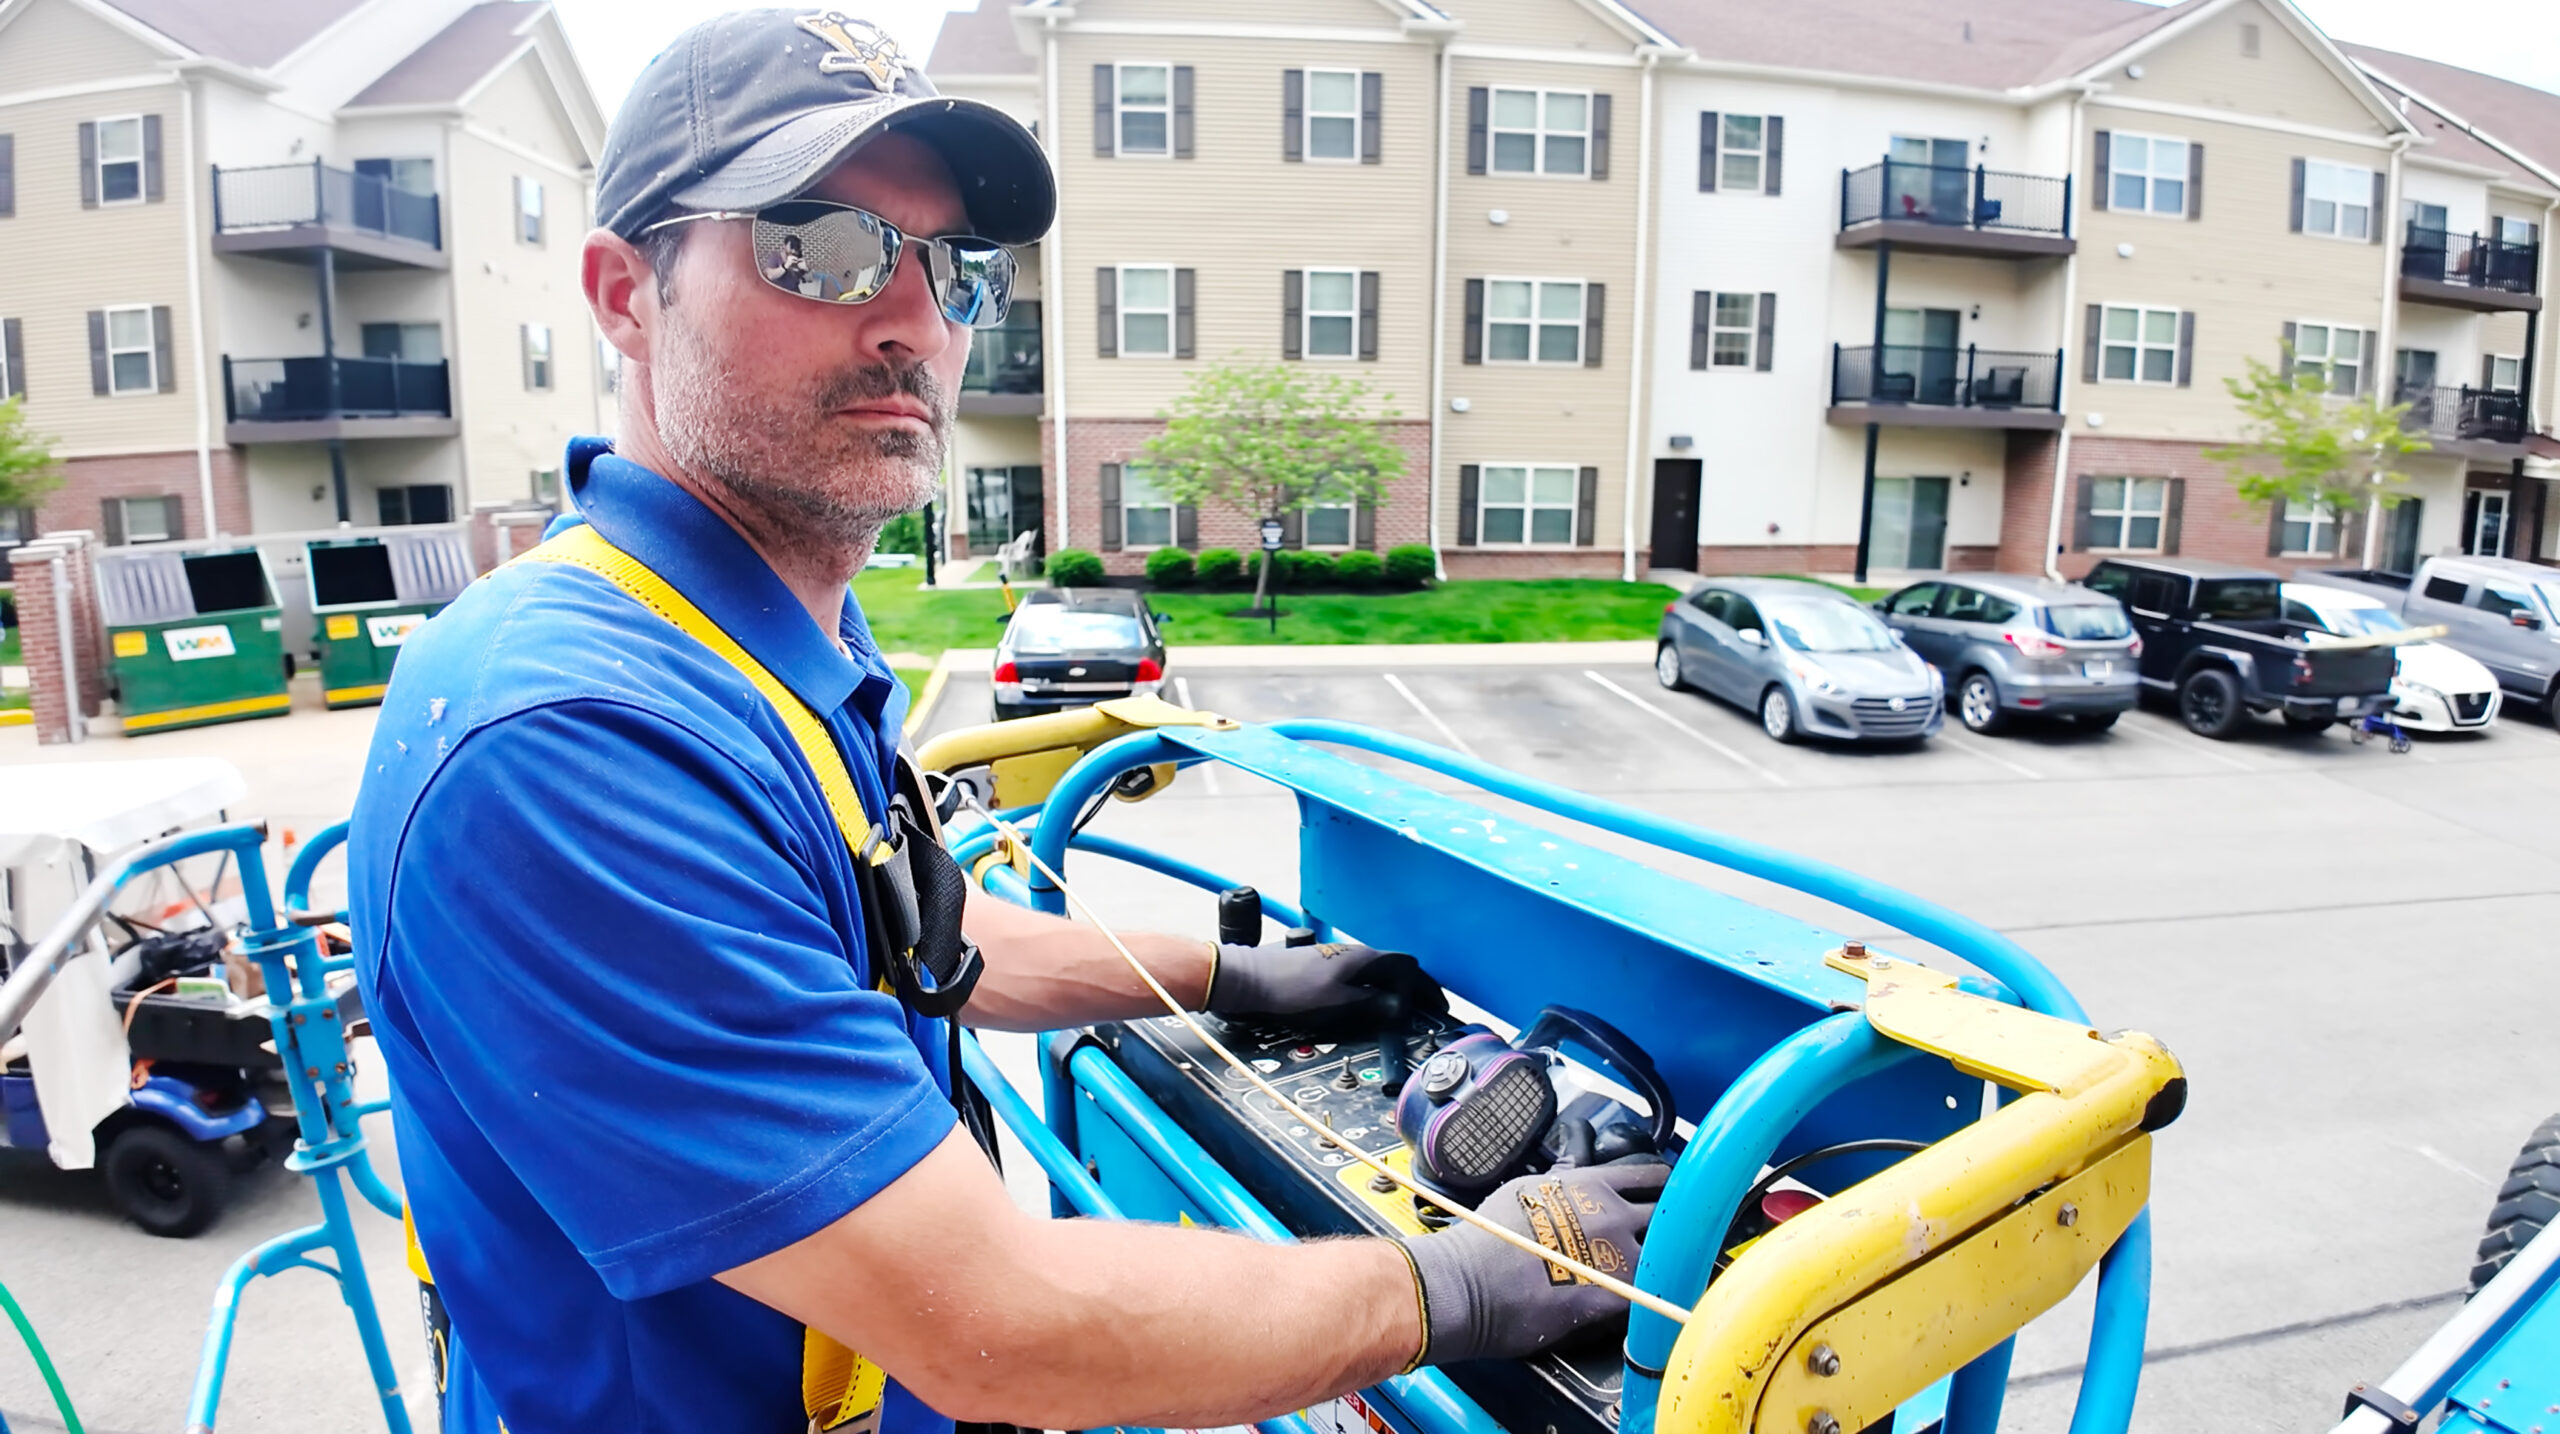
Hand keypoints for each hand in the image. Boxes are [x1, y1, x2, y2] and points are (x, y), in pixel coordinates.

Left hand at [1203, 942, 1447, 1029]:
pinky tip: (1369, 1002)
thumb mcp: (1337, 1004)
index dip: (1426, 987)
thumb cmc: (1289, 990)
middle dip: (1413, 987)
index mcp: (1363, 958)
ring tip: (1402, 1009)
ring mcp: (1337, 957)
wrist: (1248, 980)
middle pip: (1395, 967)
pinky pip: (1360, 976)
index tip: (1436, 1006)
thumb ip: (1372, 1005)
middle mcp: (1353, 952)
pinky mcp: (1322, 966)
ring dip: (1394, 989)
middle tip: (1424, 1009)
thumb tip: (1400, 1008)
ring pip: (1377, 971)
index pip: (1408, 966)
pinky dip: (1374, 989)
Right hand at [1395, 1160, 1667, 1365]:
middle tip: (1688, 1242)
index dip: (1670, 1189)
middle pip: (1671, 1215)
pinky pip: (1652, 1300)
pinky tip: (1669, 1312)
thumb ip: (1563, 1191)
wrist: (1464, 1284)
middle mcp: (1610, 1214)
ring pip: (1669, 1258)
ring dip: (1676, 1268)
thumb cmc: (1484, 1239)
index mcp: (1590, 1186)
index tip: (1679, 1198)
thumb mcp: (1525, 1192)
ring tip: (1684, 1278)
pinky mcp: (1611, 1298)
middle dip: (1681, 1229)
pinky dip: (1662, 1305)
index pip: (1652, 1177)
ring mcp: (1615, 1257)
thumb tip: (1575, 1196)